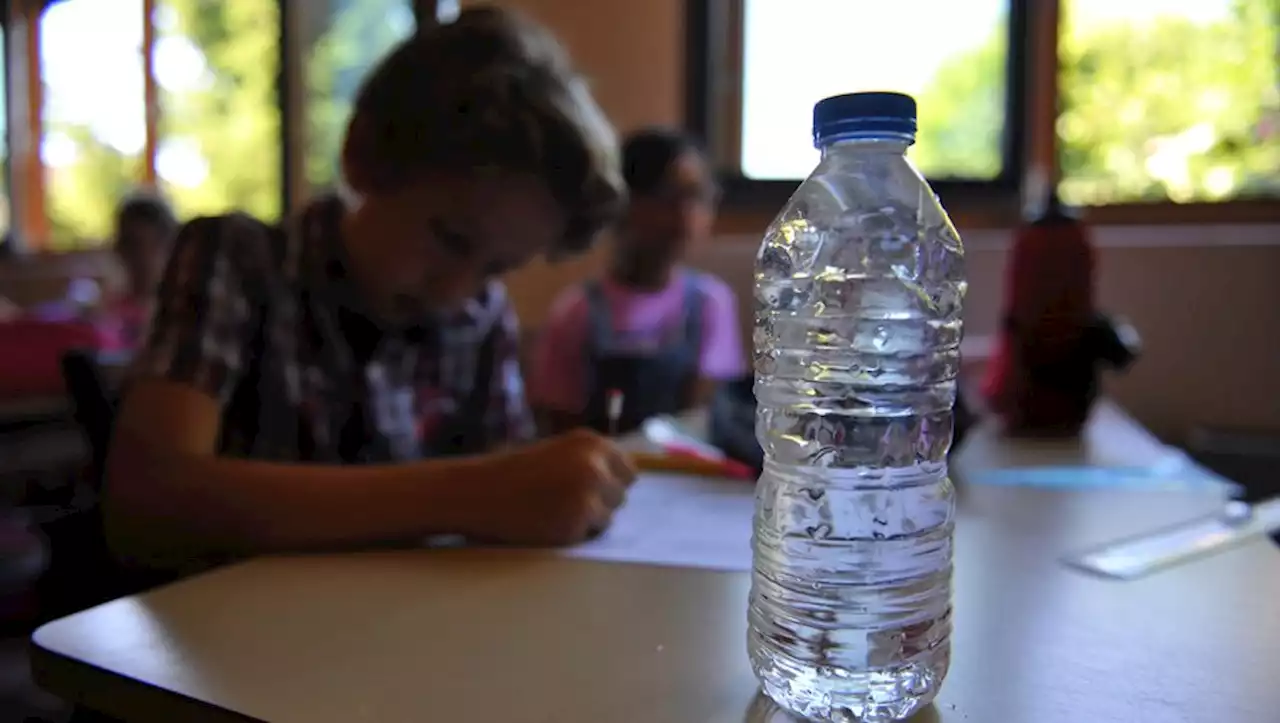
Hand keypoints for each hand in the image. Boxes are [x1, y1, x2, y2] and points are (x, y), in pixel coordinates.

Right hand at [466, 429, 636, 545]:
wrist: (479, 491)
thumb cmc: (516, 474)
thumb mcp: (560, 454)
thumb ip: (591, 463)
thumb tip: (625, 483)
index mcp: (592, 442)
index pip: (628, 471)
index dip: (610, 484)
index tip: (589, 490)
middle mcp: (596, 463)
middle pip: (621, 496)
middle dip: (600, 503)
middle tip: (563, 502)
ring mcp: (589, 492)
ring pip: (609, 518)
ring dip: (588, 521)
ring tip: (553, 511)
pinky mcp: (578, 520)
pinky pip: (590, 535)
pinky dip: (572, 534)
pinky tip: (546, 523)